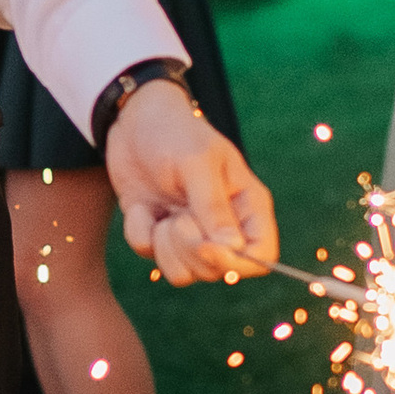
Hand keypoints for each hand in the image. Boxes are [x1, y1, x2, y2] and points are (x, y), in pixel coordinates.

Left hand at [104, 80, 278, 284]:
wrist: (132, 119)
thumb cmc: (175, 132)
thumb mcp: (197, 163)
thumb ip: (214, 207)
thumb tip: (234, 249)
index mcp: (246, 205)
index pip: (262, 255)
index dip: (237, 262)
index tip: (208, 246)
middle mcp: (222, 224)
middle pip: (217, 271)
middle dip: (191, 250)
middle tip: (177, 218)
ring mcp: (189, 231)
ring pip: (184, 274)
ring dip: (165, 248)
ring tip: (162, 214)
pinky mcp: (158, 233)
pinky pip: (149, 256)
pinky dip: (140, 233)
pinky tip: (142, 207)